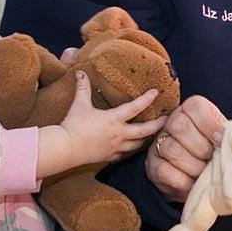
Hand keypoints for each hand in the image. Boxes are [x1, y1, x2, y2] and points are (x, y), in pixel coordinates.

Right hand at [41, 71, 165, 174]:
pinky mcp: (109, 157)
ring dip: (146, 140)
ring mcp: (115, 148)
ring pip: (137, 145)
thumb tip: (80, 73)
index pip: (135, 108)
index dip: (147, 99)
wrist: (65, 149)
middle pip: (144, 132)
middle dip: (157, 126)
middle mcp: (119, 134)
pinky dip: (130, 151)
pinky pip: (124, 155)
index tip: (156, 92)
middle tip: (166, 121)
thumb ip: (83, 88)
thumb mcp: (79, 104)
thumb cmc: (73, 126)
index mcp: (113, 119)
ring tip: (153, 136)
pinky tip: (132, 148)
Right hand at [145, 95, 226, 202]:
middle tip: (211, 160)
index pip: (194, 107)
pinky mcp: (153, 165)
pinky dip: (183, 181)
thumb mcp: (222, 138)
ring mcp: (158, 144)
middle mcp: (171, 122)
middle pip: (179, 126)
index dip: (209, 124)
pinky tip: (193, 184)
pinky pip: (165, 171)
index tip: (220, 140)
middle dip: (201, 147)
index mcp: (190, 109)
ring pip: (172, 149)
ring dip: (194, 166)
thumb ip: (230, 134)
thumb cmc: (212, 151)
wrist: (195, 174)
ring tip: (204, 173)